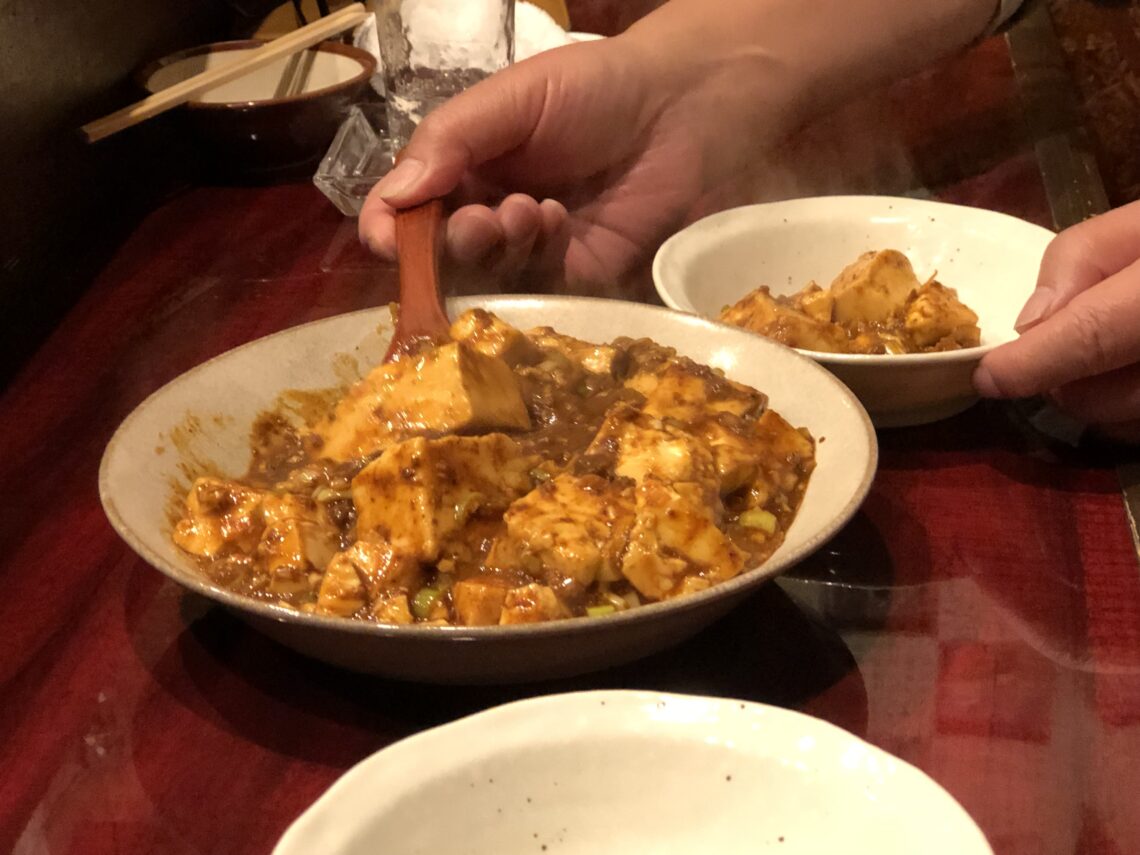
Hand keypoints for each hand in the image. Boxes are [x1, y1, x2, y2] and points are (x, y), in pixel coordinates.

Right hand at [358, 35, 778, 285]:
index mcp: (464, 170)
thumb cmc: (596, 89)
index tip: (388, 239)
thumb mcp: (513, 98)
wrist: (686, 105)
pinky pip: (540, 289)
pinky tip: (558, 220)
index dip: (390, 230)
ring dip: (498, 249)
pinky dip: (539, 260)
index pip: (407, 212)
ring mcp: (534, 250)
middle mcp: (490, 214)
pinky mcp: (581, 276)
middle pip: (443, 256)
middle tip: (480, 220)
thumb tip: (391, 197)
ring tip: (531, 208)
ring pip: (488, 277)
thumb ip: (449, 140)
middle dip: (451, 244)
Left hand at [974, 200, 1139, 441]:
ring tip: (1123, 351)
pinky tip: (1137, 372)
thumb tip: (1032, 324)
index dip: (1033, 362)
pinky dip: (1132, 412)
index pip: (1096, 334)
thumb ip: (1083, 257)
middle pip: (1100, 397)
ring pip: (1124, 426)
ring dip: (1102, 400)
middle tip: (1075, 341)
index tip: (991, 376)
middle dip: (1065, 379)